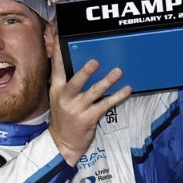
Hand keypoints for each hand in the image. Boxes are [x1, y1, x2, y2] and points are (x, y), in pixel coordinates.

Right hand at [47, 44, 131, 165]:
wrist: (62, 143)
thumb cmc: (63, 117)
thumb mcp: (59, 99)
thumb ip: (66, 83)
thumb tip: (80, 63)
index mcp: (57, 89)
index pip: (56, 68)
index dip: (59, 53)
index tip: (62, 39)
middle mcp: (65, 98)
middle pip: (75, 82)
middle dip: (86, 71)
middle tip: (96, 61)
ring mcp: (77, 109)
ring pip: (94, 92)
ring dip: (107, 81)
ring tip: (118, 72)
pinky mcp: (88, 119)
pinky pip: (105, 105)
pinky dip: (117, 96)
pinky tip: (126, 90)